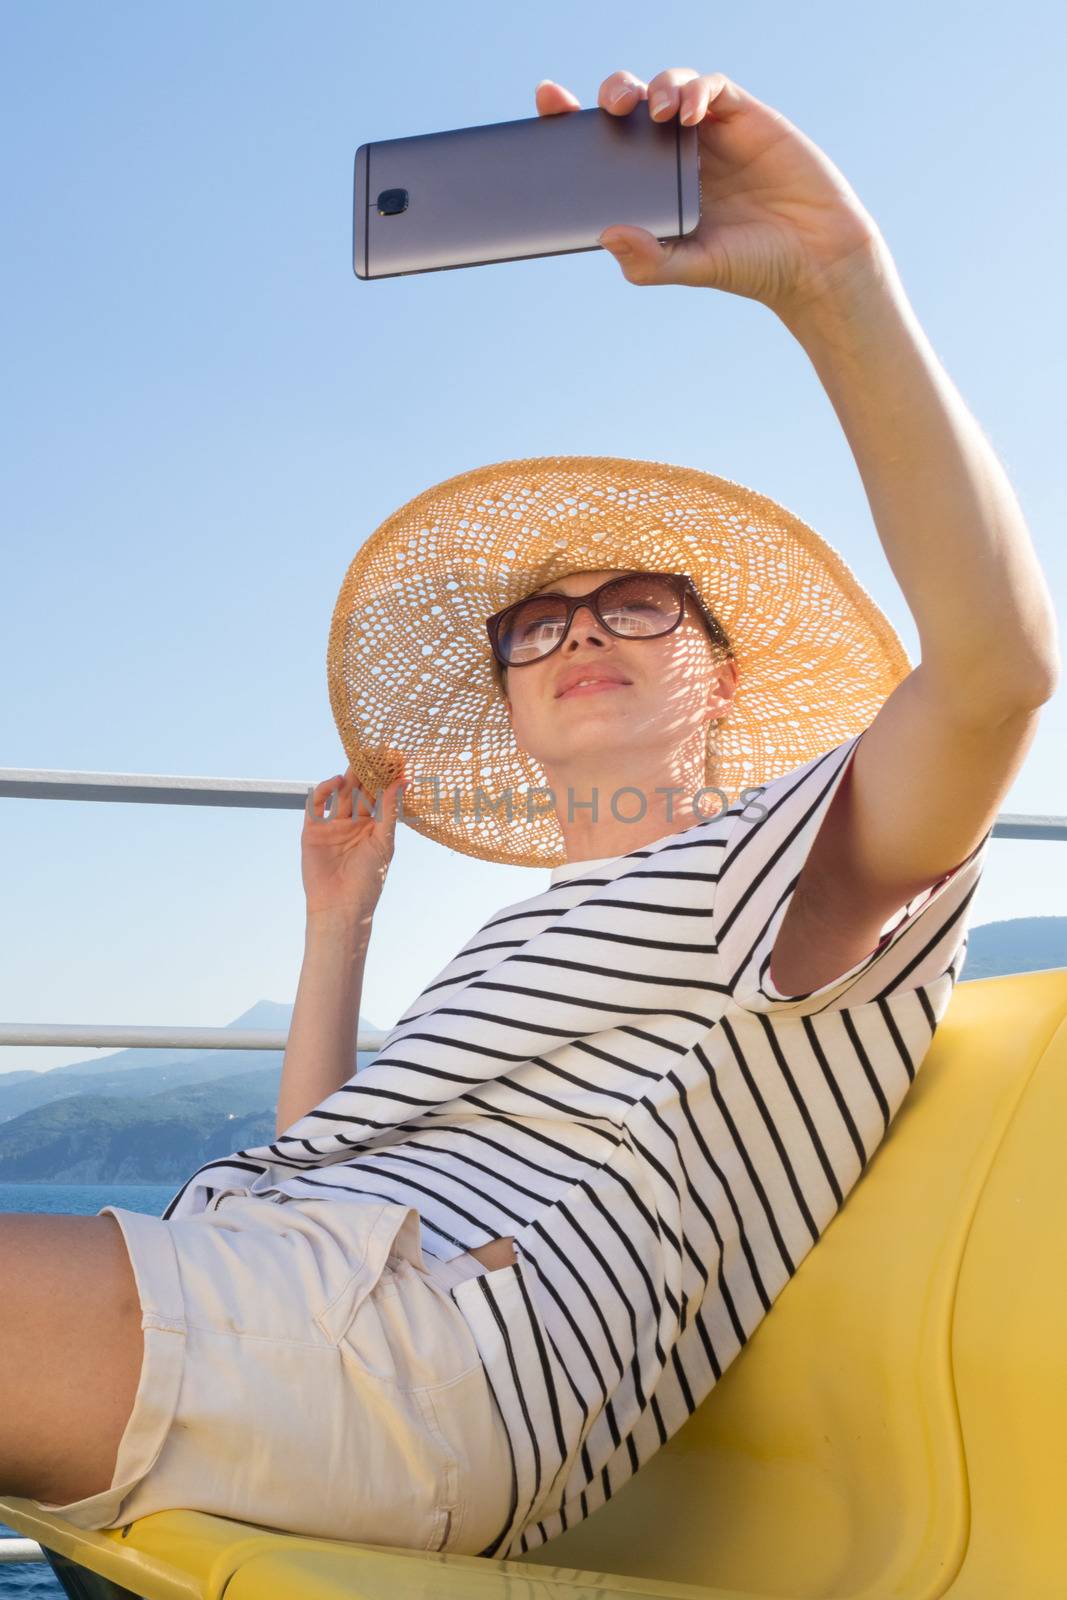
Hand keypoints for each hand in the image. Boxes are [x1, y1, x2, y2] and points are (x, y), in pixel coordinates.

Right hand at [301, 760, 405, 921]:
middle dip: (367, 771)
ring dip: (348, 778)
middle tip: (376, 751)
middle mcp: (353, 823)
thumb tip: (402, 782)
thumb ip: (390, 812)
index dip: (386, 777)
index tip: (396, 758)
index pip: (380, 795)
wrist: (341, 907)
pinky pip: (317, 805)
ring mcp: (333, 826)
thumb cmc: (368, 880)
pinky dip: (324, 791)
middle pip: (359, 790)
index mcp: (374, 826)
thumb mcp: (383, 843)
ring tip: (358, 763)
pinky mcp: (313, 831)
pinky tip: (336, 782)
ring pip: (340, 794)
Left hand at [534, 69, 886, 319]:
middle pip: (631, 104)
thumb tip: (607, 236)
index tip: (547, 100)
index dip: (571, 118)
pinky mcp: (742, 116)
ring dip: (656, 89)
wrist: (815, 259)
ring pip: (668, 86)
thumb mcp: (693, 267)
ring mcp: (708, 133)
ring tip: (657, 113)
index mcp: (650, 186)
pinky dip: (696, 90)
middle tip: (609, 107)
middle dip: (613, 92)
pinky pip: (710, 86)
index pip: (602, 145)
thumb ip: (651, 259)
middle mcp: (673, 154)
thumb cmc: (752, 266)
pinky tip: (691, 114)